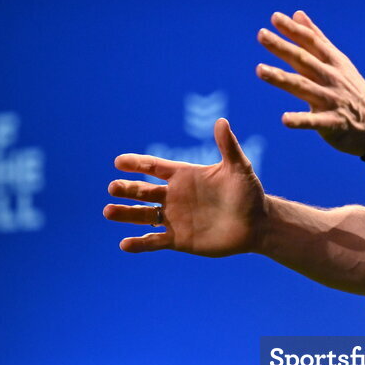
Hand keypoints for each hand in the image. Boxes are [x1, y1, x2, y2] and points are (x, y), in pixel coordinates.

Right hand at [104, 118, 267, 254]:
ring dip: (125, 214)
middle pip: (143, 191)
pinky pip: (154, 241)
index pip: (154, 167)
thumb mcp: (239, 168)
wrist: (257, 224)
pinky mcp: (179, 239)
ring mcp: (175, 218)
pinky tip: (124, 244)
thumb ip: (228, 146)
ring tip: (108, 211)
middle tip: (112, 188)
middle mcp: (175, 196)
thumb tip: (221, 121)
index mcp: (184, 176)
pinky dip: (139, 243)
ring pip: (143, 215)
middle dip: (126, 189)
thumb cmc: (248, 193)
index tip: (118, 162)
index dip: (136, 163)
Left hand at [256, 10, 364, 155]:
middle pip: (304, 60)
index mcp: (332, 62)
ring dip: (281, 78)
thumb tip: (297, 14)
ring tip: (260, 70)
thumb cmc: (353, 90)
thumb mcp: (338, 60)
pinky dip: (300, 120)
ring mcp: (331, 100)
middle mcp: (331, 78)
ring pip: (303, 87)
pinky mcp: (332, 123)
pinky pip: (314, 122)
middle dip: (283, 47)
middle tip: (261, 35)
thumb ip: (316, 38)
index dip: (293, 30)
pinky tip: (284, 119)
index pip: (311, 42)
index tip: (275, 17)